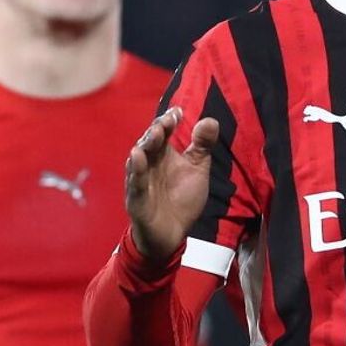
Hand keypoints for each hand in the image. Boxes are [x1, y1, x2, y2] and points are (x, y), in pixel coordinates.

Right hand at [125, 107, 219, 265]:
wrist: (173, 235)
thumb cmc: (182, 199)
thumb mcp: (197, 169)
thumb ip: (202, 146)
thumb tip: (210, 120)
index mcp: (163, 155)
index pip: (163, 132)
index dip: (168, 121)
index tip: (178, 111)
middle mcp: (149, 164)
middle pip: (149, 142)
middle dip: (156, 130)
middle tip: (167, 122)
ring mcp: (141, 181)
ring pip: (138, 160)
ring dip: (145, 146)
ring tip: (154, 134)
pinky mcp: (137, 200)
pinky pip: (135, 184)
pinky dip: (137, 171)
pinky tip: (138, 157)